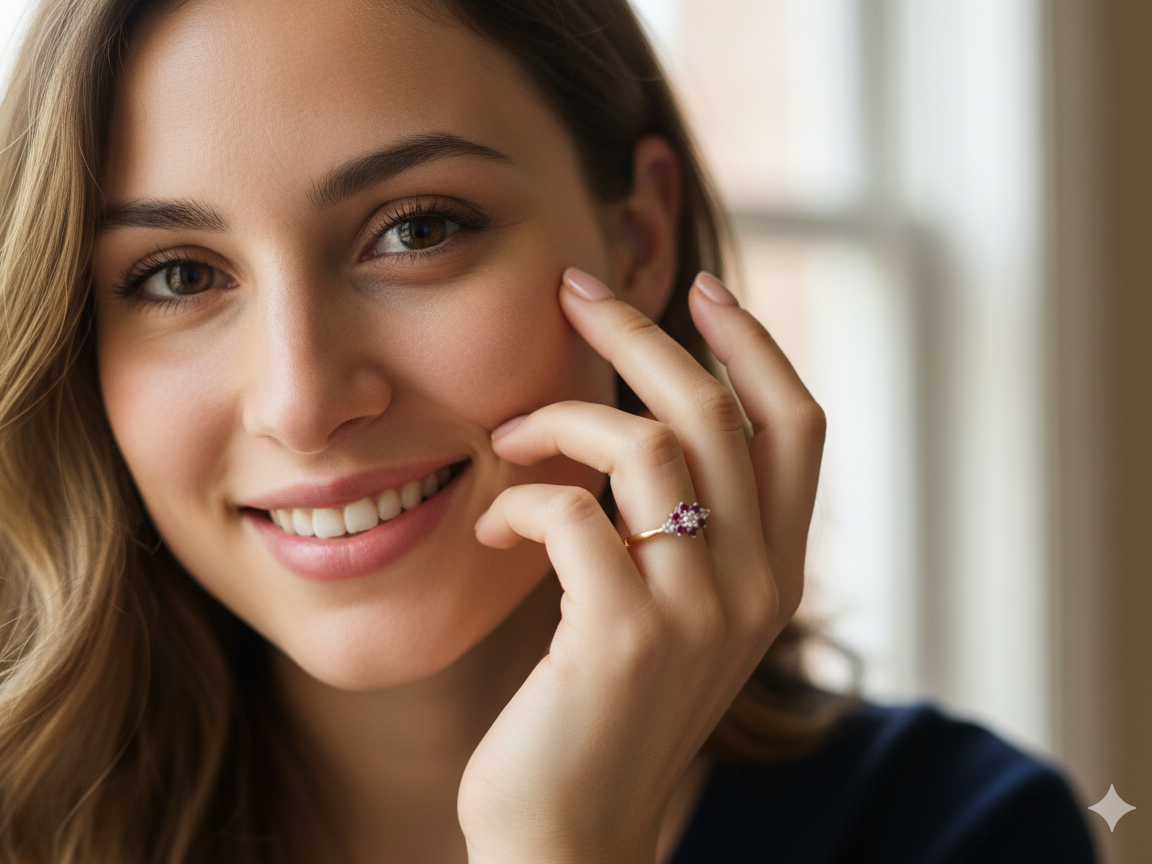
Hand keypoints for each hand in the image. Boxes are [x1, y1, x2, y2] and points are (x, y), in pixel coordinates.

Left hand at [459, 268, 824, 863]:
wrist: (568, 833)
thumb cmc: (604, 710)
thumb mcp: (675, 611)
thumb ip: (689, 529)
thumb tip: (652, 421)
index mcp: (776, 573)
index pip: (798, 426)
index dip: (754, 346)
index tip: (700, 289)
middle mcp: (756, 587)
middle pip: (718, 413)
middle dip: (641, 335)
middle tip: (575, 294)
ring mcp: (696, 613)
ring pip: (646, 447)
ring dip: (559, 422)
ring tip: (508, 439)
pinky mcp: (621, 638)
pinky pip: (570, 513)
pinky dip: (518, 501)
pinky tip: (490, 527)